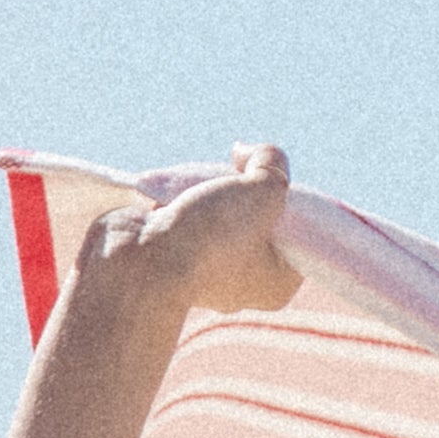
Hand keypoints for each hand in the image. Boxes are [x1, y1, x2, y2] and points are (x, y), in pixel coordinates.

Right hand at [71, 140, 300, 324]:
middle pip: (257, 217)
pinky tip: (175, 195)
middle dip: (241, 189)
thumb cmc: (212, 234)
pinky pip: (188, 217)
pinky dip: (183, 200)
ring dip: (209, 190)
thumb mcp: (263, 189)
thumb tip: (249, 152)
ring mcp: (206, 271)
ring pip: (220, 214)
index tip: (261, 178)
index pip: (296, 229)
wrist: (142, 258)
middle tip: (229, 177)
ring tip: (197, 187)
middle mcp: (245, 284)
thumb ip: (272, 163)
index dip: (282, 194)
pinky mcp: (173, 255)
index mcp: (277, 284)